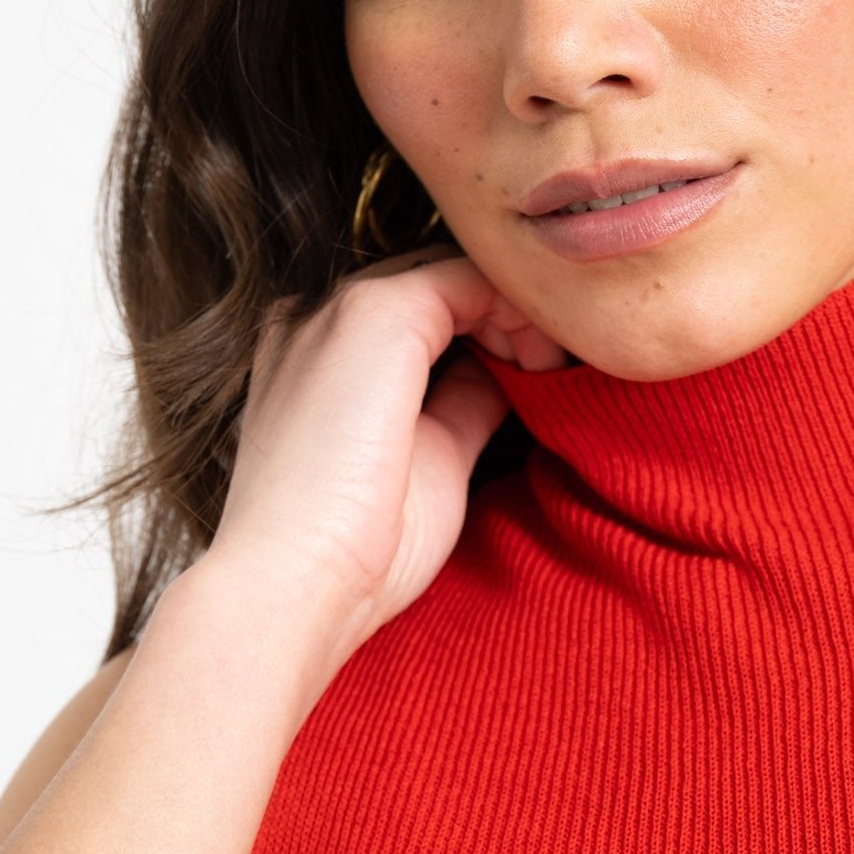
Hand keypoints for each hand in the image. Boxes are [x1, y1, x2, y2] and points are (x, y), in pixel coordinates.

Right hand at [204, 241, 568, 670]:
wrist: (298, 582)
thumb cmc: (358, 548)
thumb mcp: (428, 459)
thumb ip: (461, 406)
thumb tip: (508, 378)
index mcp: (318, 357)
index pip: (420, 315)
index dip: (487, 334)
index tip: (537, 380)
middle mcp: (319, 319)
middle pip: (436, 285)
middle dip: (504, 316)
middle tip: (554, 368)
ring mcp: (340, 309)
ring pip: (453, 271)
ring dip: (515, 309)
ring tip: (552, 364)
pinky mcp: (375, 313)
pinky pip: (466, 275)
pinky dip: (514, 305)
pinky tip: (540, 356)